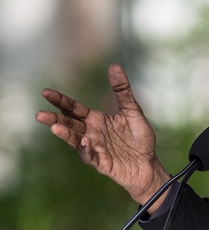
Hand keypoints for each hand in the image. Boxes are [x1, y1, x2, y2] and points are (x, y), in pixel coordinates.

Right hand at [35, 64, 169, 208]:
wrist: (148, 163)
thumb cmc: (139, 138)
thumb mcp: (132, 110)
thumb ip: (122, 91)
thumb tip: (114, 66)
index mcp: (96, 120)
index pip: (74, 109)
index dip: (60, 101)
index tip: (45, 92)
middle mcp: (91, 133)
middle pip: (69, 125)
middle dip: (54, 119)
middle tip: (39, 114)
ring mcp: (94, 148)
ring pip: (76, 141)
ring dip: (65, 135)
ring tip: (54, 127)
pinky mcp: (101, 162)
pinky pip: (91, 156)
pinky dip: (87, 149)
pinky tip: (86, 141)